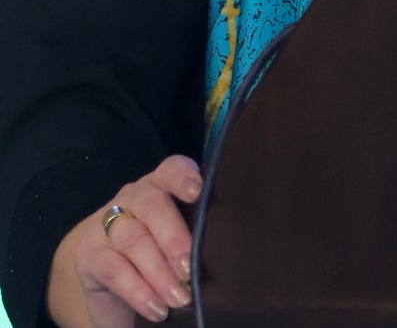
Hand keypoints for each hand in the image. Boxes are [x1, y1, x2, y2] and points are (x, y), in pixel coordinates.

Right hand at [45, 155, 200, 326]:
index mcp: (160, 186)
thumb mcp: (179, 239)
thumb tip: (224, 250)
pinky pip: (114, 270)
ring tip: (180, 298)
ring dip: (159, 273)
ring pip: (134, 240)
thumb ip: (196, 232)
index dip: (183, 176)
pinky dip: (138, 291)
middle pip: (153, 206)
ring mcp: (105, 225)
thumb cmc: (161, 254)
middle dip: (174, 237)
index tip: (197, 193)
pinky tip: (157, 309)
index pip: (170, 170)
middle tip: (190, 269)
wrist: (110, 282)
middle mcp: (132, 198)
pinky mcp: (88, 256)